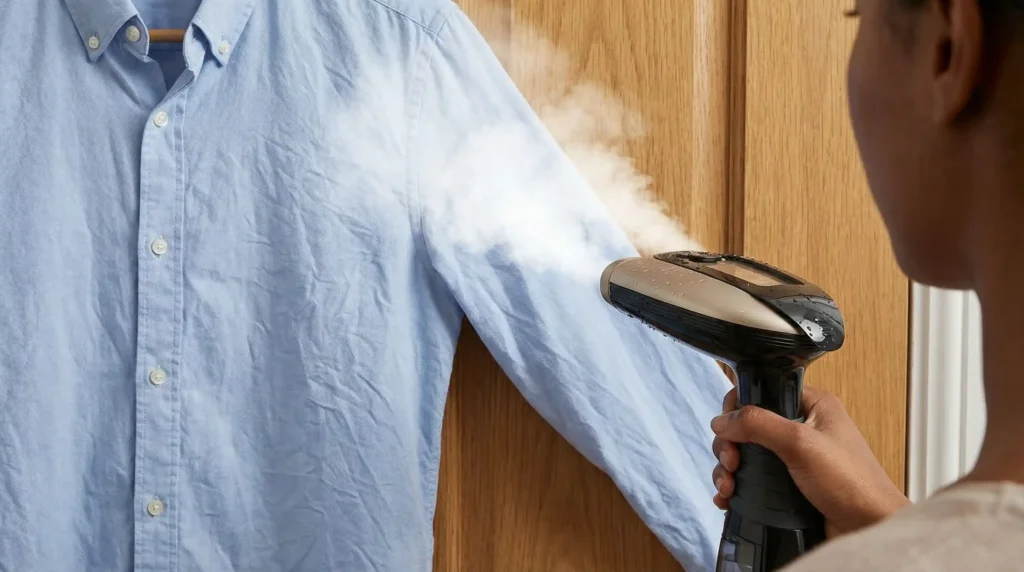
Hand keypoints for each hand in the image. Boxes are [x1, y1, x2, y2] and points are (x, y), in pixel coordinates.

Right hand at [710, 385, 909, 537]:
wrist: (868, 529)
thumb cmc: (852, 484)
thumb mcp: (802, 444)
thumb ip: (759, 424)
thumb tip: (721, 420)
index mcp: (811, 406)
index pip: (762, 393)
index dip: (738, 409)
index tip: (728, 431)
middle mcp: (801, 428)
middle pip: (748, 426)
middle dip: (730, 446)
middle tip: (731, 464)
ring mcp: (794, 457)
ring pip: (746, 454)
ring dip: (728, 470)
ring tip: (729, 488)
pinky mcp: (788, 484)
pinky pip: (752, 478)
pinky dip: (736, 487)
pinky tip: (728, 498)